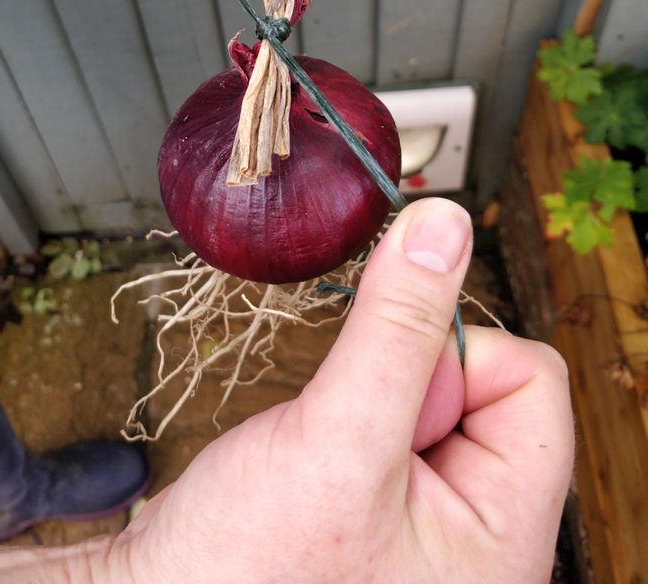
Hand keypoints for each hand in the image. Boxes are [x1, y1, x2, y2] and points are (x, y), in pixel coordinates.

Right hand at [103, 197, 573, 582]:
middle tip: (348, 430)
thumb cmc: (243, 568)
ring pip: (432, 387)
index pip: (532, 381)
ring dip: (371, 392)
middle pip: (486, 379)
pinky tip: (315, 453)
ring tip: (324, 450)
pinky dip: (351, 407)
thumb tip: (444, 226)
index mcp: (503, 536)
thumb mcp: (336, 439)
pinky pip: (394, 409)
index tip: (387, 383)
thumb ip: (398, 327)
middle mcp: (480, 529)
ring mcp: (432, 516)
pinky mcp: (387, 498)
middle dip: (406, 378)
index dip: (456, 353)